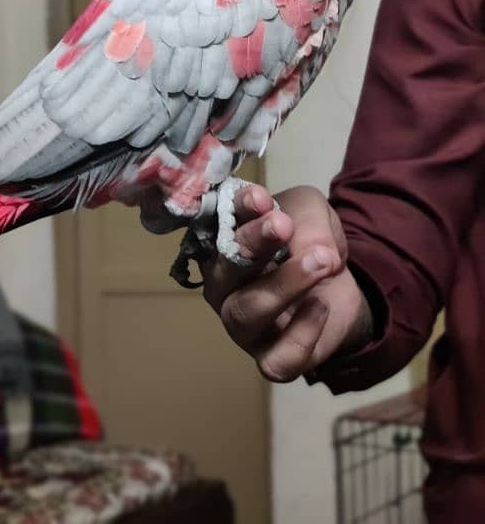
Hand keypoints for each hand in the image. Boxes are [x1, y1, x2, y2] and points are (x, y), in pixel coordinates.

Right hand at [201, 184, 373, 381]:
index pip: (219, 226)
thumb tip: (314, 251)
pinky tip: (321, 306)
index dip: (237, 211)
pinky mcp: (270, 357)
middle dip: (253, 245)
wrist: (339, 282)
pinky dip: (302, 333)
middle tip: (283, 226)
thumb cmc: (308, 239)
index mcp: (224, 246)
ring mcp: (243, 325)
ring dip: (283, 285)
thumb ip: (307, 221)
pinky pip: (276, 359)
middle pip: (225, 271)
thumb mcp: (312, 212)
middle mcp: (224, 287)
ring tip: (322, 261)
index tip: (261, 198)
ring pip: (247, 314)